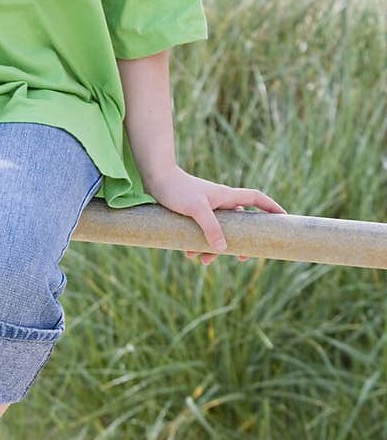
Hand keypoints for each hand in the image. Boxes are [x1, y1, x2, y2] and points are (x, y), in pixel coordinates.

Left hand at [142, 164, 287, 265]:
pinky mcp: (194, 213)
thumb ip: (211, 227)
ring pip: (218, 231)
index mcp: (228, 196)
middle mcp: (221, 202)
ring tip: (202, 261)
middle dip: (239, 242)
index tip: (284, 219)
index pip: (257, 200)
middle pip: (239, 223)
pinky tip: (187, 252)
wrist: (156, 178)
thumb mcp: (196, 209)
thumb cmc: (177, 189)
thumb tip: (223, 249)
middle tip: (241, 259)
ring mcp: (208, 208)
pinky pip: (202, 231)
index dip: (272, 209)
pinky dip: (198, 243)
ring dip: (213, 247)